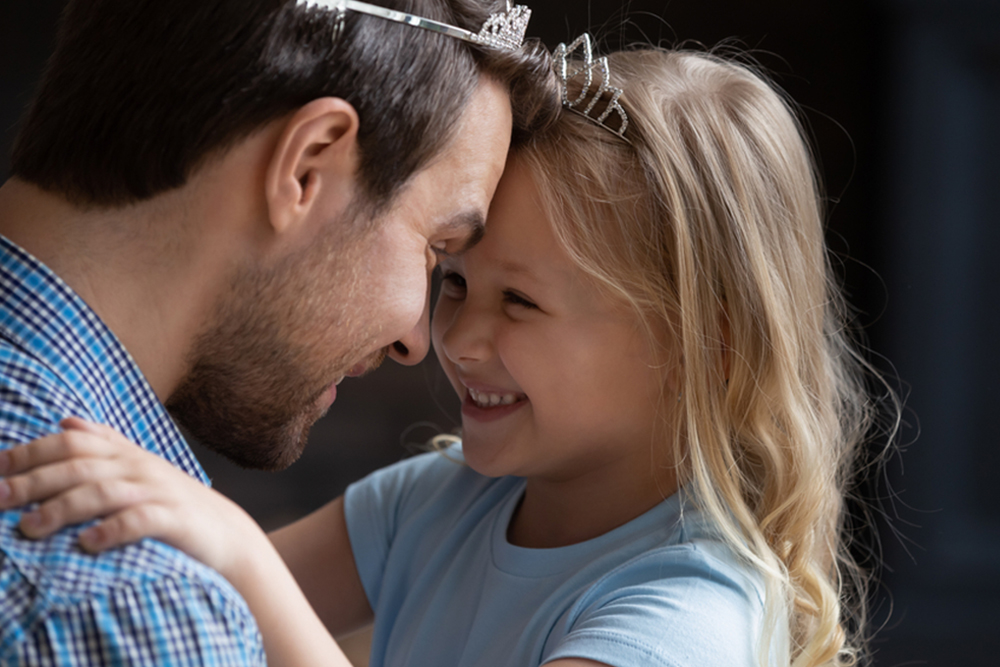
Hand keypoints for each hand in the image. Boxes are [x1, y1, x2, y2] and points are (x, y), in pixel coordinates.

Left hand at [0, 418, 265, 578]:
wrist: (227, 534)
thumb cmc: (173, 502)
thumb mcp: (140, 466)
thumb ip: (105, 443)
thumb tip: (64, 421)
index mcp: (125, 454)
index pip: (72, 443)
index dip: (31, 452)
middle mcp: (139, 468)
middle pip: (80, 466)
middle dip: (35, 480)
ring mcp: (158, 492)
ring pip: (104, 492)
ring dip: (63, 508)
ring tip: (30, 528)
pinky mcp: (175, 520)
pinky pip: (141, 520)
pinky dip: (113, 530)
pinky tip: (88, 543)